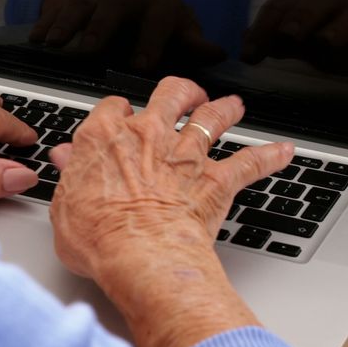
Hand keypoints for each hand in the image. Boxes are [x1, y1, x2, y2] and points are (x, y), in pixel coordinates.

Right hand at [29, 0, 224, 70]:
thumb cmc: (161, 26)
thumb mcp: (182, 33)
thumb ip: (194, 46)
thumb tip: (218, 52)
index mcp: (159, 5)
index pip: (157, 20)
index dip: (151, 42)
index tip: (142, 65)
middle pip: (113, 7)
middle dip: (100, 27)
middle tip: (88, 51)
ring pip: (82, 4)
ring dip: (66, 23)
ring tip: (52, 44)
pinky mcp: (76, 0)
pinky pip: (58, 8)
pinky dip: (46, 22)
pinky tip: (36, 40)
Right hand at [47, 77, 293, 346]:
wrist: (141, 255)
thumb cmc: (99, 236)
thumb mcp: (64, 206)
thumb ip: (69, 175)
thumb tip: (64, 159)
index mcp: (105, 137)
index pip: (112, 106)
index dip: (118, 111)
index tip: (119, 118)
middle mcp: (148, 135)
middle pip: (169, 94)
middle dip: (180, 91)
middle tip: (185, 95)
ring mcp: (185, 154)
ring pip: (211, 117)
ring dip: (225, 109)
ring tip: (232, 106)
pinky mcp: (215, 180)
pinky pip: (250, 162)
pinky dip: (269, 156)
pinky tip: (283, 151)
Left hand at [242, 0, 347, 89]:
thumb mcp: (308, 44)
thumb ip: (280, 42)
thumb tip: (245, 40)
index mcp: (313, 5)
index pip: (281, 7)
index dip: (263, 28)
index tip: (249, 55)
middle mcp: (338, 5)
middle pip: (315, 3)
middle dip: (299, 18)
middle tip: (287, 37)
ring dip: (339, 28)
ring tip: (326, 41)